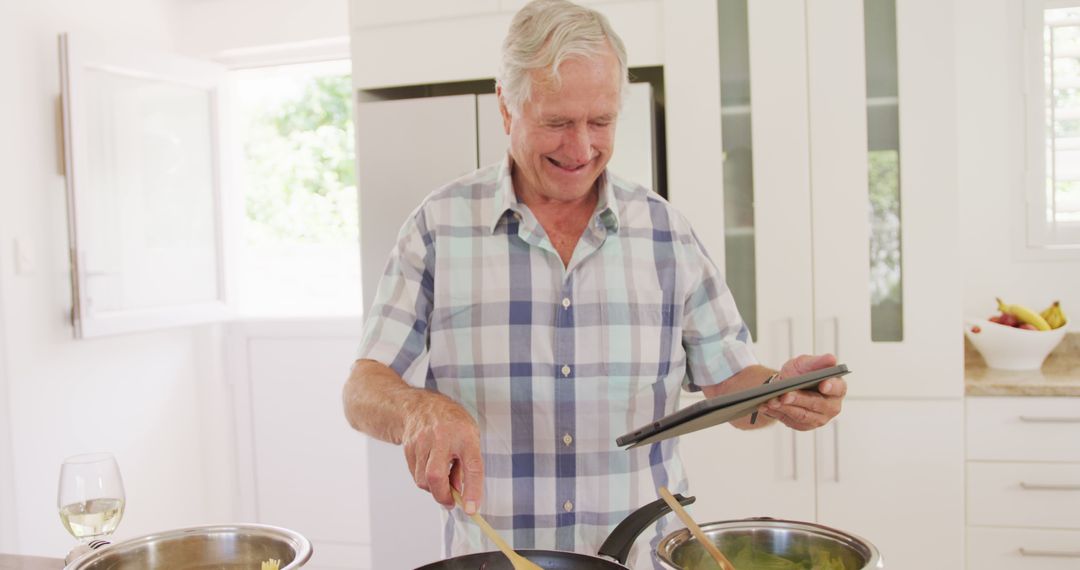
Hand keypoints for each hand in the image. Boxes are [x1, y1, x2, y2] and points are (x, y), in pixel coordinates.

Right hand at [401, 393, 483, 513]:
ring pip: (423, 479)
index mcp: (465, 435)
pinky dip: (425, 480)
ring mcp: (422, 442)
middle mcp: (442, 437)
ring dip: (433, 488)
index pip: (472, 466)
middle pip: (436, 476)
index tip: (471, 509)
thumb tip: (459, 493)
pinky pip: (415, 475)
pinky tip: (430, 468)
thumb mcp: (469, 438)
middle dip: (442, 496)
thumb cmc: (452, 424)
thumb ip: (466, 464)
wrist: (421, 406)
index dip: (472, 490)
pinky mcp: (409, 448)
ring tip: (442, 477)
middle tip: (450, 502)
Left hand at [757, 353, 846, 430]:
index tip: (822, 385)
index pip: (838, 388)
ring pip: (801, 415)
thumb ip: (818, 361)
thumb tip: (832, 358)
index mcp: (838, 388)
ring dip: (785, 408)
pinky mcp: (804, 425)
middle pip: (816, 404)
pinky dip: (776, 413)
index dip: (831, 387)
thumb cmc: (801, 373)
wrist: (785, 385)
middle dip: (799, 399)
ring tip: (772, 401)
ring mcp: (818, 418)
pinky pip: (790, 420)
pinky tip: (765, 406)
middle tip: (785, 395)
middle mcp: (831, 406)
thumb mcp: (807, 363)